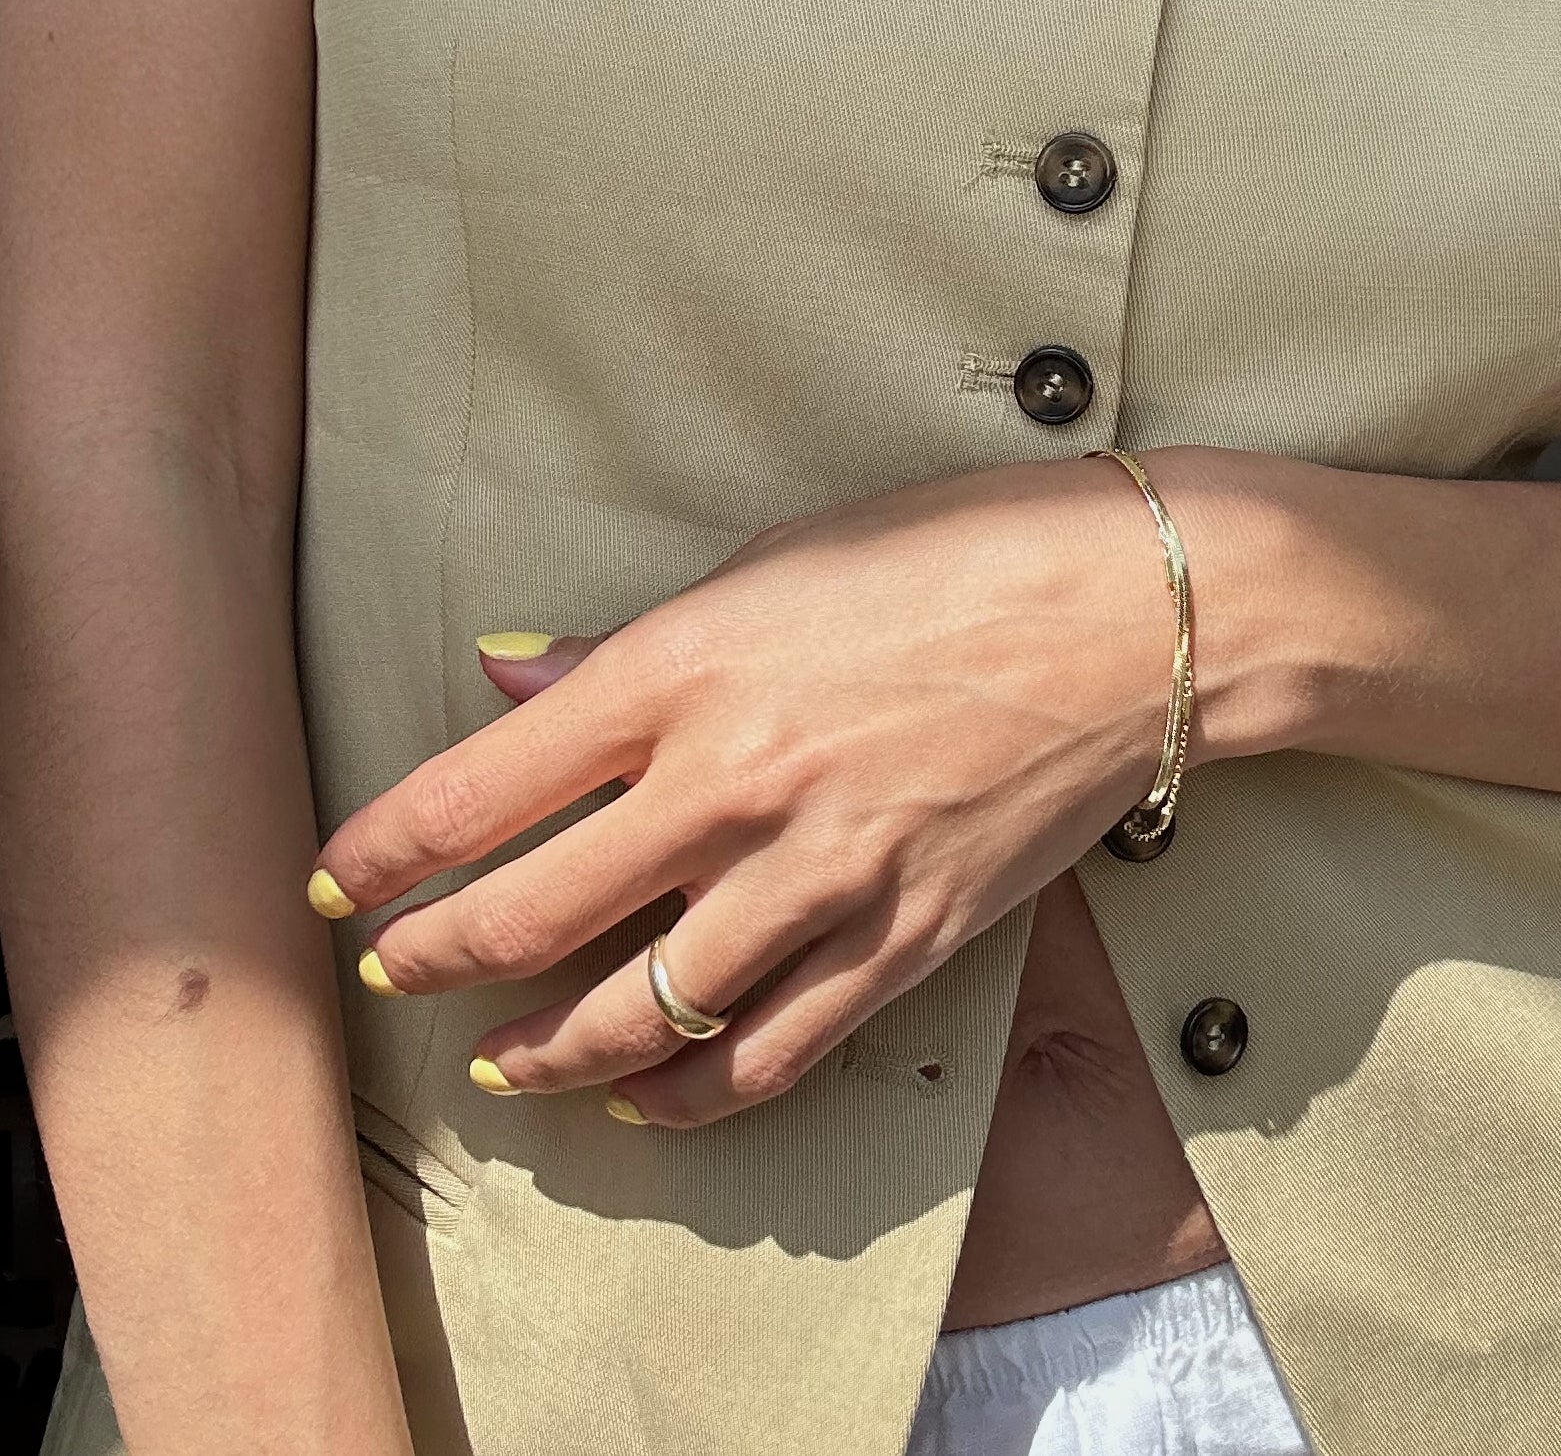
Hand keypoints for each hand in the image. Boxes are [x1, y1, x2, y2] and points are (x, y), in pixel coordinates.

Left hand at [309, 456, 1176, 1126]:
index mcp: (687, 669)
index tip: (338, 879)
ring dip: (543, 1054)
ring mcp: (822, 876)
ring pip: (636, 1015)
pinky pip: (770, 1054)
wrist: (1135, 611)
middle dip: (434, 960)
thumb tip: (514, 680)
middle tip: (395, 972)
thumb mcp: (778, 560)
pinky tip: (646, 1099)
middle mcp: (734, 785)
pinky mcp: (904, 940)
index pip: (481, 787)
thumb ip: (633, 646)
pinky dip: (689, 1095)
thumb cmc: (961, 548)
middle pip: (529, 916)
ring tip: (501, 1064)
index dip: (385, 849)